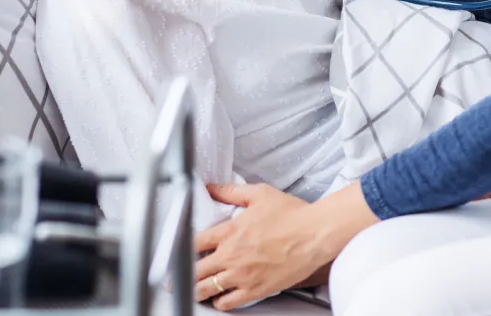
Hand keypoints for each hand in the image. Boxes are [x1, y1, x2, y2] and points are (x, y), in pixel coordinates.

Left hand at [193, 182, 378, 310]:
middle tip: (175, 280)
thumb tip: (211, 187)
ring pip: (207, 290)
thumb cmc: (292, 214)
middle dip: (182, 276)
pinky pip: (229, 303)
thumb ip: (230, 192)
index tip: (179, 253)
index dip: (182, 249)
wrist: (315, 234)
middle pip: (195, 271)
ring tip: (194, 290)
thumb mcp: (259, 194)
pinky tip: (219, 299)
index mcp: (229, 231)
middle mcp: (232, 256)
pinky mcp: (256, 289)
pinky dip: (220, 302)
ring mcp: (243, 275)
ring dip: (197, 291)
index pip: (193, 243)